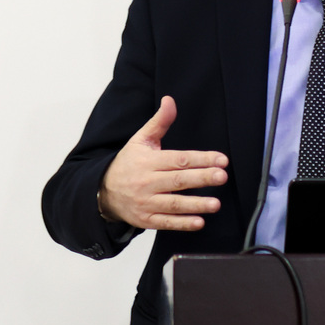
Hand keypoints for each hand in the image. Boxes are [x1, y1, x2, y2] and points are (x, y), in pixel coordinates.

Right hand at [97, 97, 229, 231]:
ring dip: (195, 204)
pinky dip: (182, 223)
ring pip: (173, 204)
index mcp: (148, 161)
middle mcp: (147, 182)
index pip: (178, 159)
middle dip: (201, 178)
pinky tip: (199, 222)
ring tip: (216, 204)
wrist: (102, 191)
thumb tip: (170, 100)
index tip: (222, 159)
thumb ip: (158, 122)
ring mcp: (146, 202)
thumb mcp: (140, 140)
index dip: (201, 159)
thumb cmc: (128, 164)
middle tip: (222, 177)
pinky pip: (166, 222)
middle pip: (178, 180)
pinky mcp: (146, 219)